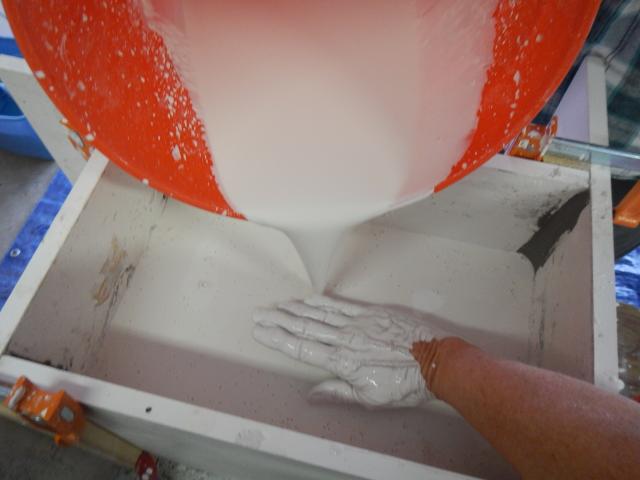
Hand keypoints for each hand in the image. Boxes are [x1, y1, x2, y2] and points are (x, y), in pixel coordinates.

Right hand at [252, 295, 442, 407]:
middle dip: (278, 321)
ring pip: (318, 314)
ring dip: (294, 309)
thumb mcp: (370, 397)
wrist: (435, 360)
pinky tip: (307, 299)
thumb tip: (312, 394)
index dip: (278, 339)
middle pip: (305, 327)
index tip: (260, 332)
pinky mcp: (370, 313)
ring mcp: (357, 323)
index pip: (302, 349)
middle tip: (259, 315)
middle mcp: (345, 339)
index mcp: (342, 362)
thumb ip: (337, 392)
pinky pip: (340, 305)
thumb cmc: (405, 384)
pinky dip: (321, 301)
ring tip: (275, 305)